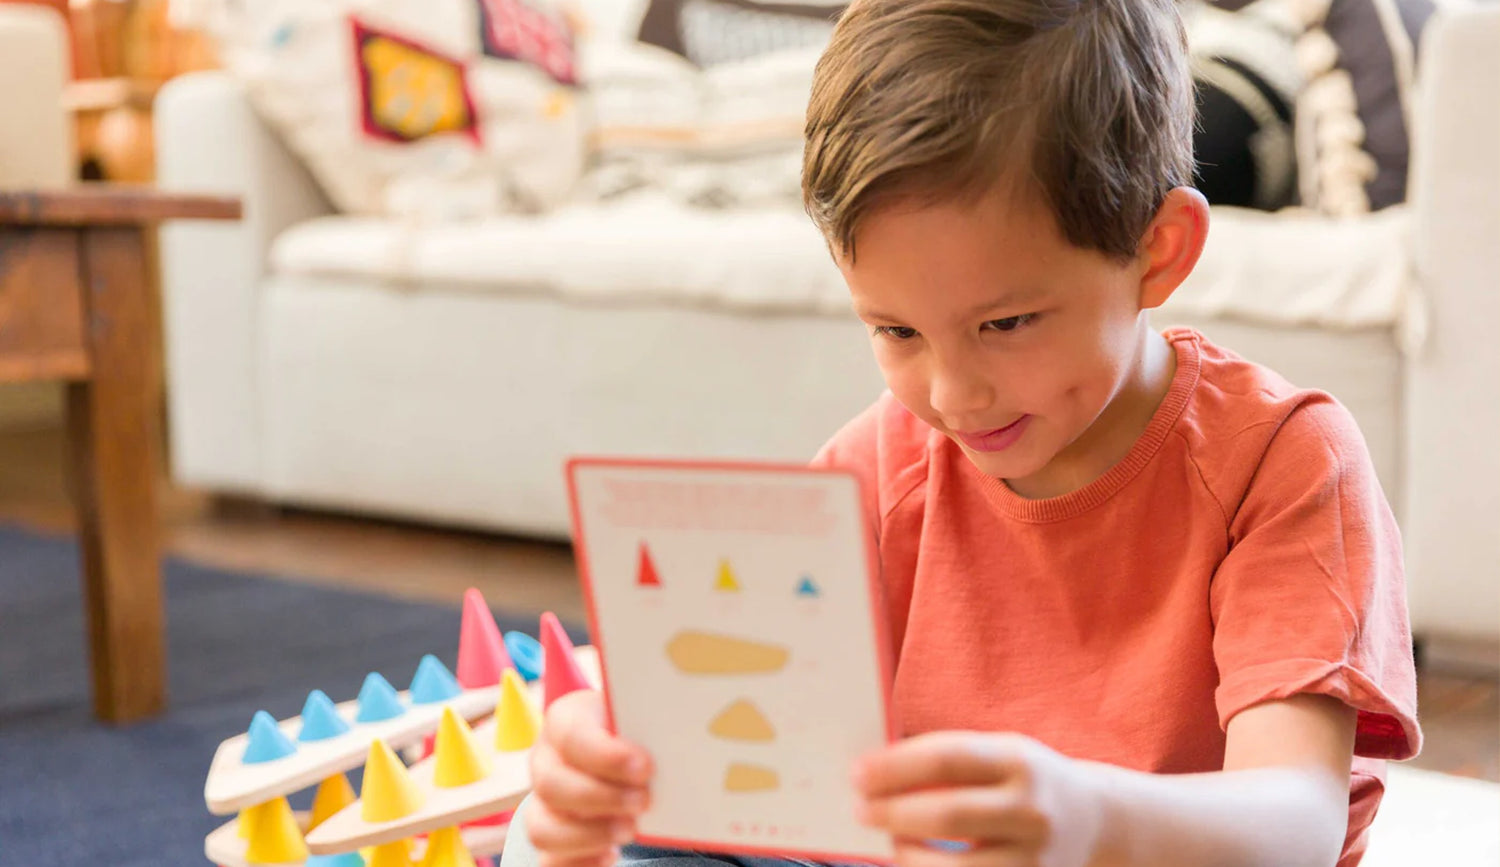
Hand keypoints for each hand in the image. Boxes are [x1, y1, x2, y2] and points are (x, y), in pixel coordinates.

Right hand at [526, 689, 653, 866]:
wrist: (630, 753)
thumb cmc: (636, 732)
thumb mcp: (642, 718)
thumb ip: (652, 725)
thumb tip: (681, 735)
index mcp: (566, 721)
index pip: (572, 737)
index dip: (606, 756)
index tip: (646, 768)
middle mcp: (546, 762)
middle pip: (551, 785)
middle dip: (601, 797)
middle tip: (644, 801)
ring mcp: (543, 803)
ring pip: (542, 828)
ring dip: (588, 834)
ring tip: (630, 830)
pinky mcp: (551, 837)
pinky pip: (549, 861)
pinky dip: (579, 862)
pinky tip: (611, 855)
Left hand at [853, 732, 1105, 866]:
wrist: (1095, 820)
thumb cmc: (1026, 780)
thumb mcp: (1001, 752)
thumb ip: (947, 757)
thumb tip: (875, 770)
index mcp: (1019, 760)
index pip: (945, 758)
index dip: (893, 767)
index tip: (856, 774)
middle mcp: (1031, 808)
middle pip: (946, 814)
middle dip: (891, 812)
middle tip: (860, 809)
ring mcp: (1034, 857)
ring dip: (907, 853)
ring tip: (891, 840)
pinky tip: (915, 862)